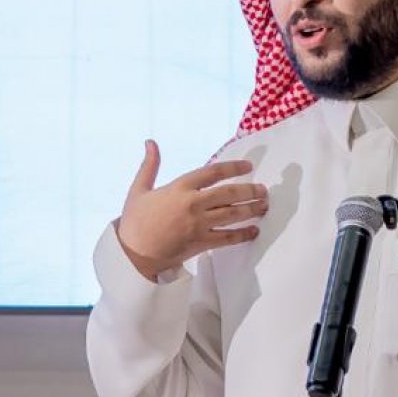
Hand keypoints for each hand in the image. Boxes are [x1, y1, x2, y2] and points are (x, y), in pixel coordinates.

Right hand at [114, 140, 265, 278]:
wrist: (133, 253)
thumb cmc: (135, 221)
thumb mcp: (139, 189)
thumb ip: (149, 165)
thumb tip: (150, 143)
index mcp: (179, 188)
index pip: (213, 172)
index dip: (233, 168)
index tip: (248, 167)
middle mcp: (193, 204)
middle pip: (229, 194)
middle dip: (250, 191)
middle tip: (263, 189)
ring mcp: (199, 225)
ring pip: (232, 215)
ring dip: (252, 209)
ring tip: (264, 206)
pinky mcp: (201, 243)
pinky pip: (227, 238)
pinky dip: (243, 234)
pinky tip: (254, 230)